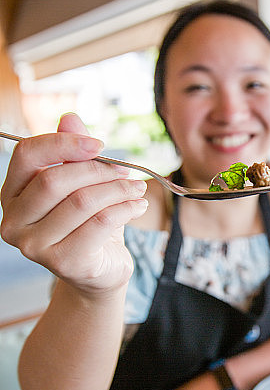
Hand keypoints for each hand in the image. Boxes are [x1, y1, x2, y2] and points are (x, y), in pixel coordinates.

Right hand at [0, 113, 147, 293]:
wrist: (99, 270)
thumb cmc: (87, 223)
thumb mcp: (81, 184)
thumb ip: (72, 151)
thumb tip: (70, 119)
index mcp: (11, 194)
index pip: (27, 155)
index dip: (63, 144)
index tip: (99, 144)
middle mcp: (14, 221)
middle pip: (54, 179)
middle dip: (97, 170)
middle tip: (125, 171)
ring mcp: (35, 245)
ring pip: (81, 202)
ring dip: (118, 189)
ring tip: (137, 189)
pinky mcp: (63, 262)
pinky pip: (100, 223)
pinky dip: (125, 208)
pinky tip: (137, 206)